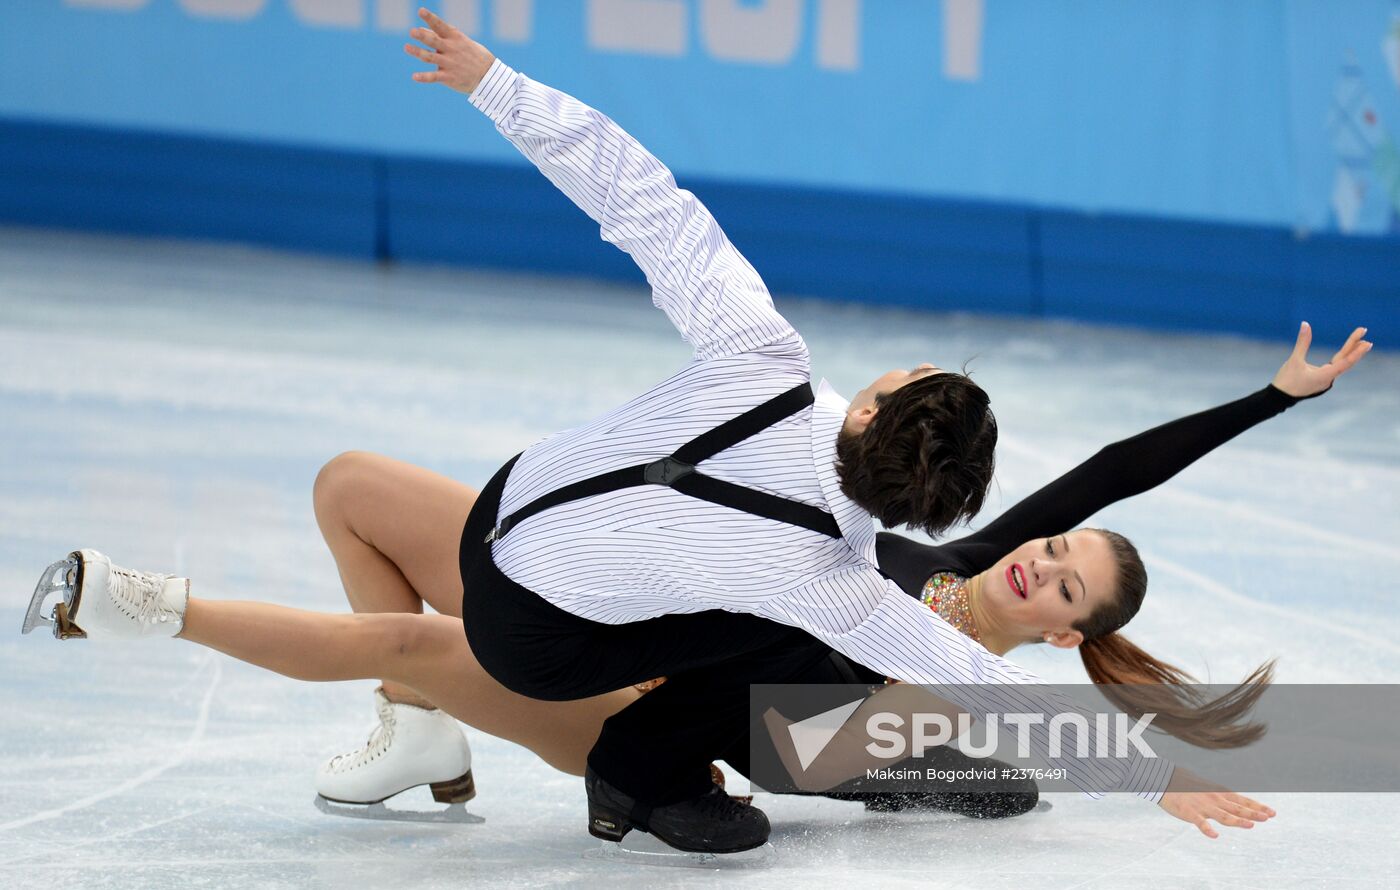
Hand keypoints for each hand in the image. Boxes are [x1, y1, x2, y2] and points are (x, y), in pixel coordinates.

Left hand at [404, 7, 494, 94]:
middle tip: (412, 31)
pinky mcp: (449, 77)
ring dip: (417, 52)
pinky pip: (434, 77)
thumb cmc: (472, 55)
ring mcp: (449, 63)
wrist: (488, 76)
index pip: (440, 25)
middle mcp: (451, 49)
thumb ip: (440, 36)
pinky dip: (424, 77)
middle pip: (434, 41)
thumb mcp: (460, 41)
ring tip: (406, 47)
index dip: (430, 18)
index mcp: (455, 38)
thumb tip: (421, 30)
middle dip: (423, 36)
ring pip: (430, 57)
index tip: (421, 11)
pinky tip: (414, 77)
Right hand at [1157, 767, 1274, 838]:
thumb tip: (1238, 806)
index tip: (1272, 812)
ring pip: (1223, 815)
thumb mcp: (1209, 790)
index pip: (1242, 800)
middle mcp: (1214, 799)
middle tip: (1268, 818)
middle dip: (1253, 813)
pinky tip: (1215, 835)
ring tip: (1250, 825)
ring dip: (1237, 820)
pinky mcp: (1189, 812)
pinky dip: (1207, 829)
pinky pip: (1199, 822)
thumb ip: (1222, 800)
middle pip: (1237, 808)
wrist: (1164, 780)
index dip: (1257, 806)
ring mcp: (1202, 806)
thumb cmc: (1187, 787)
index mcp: (1219, 794)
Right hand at [1270, 322, 1371, 398]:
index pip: (1345, 361)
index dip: (1356, 350)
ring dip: (1351, 353)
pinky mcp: (1320, 380)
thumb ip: (1302, 342)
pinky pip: (1336, 367)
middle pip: (1346, 361)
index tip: (1366, 341)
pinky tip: (1344, 354)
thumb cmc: (1286, 380)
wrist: (1278, 398)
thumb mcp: (1294, 360)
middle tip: (1366, 336)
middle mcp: (1329, 379)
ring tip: (1362, 343)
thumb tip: (1305, 324)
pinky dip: (1343, 358)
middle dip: (1356, 349)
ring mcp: (1325, 380)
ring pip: (1342, 364)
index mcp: (1325, 375)